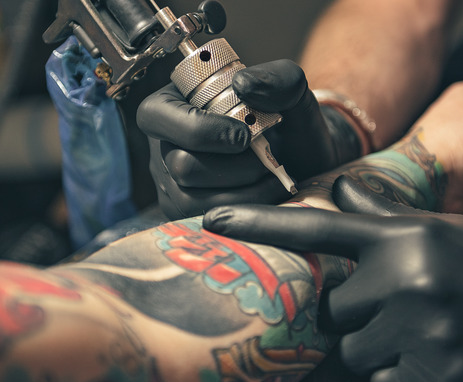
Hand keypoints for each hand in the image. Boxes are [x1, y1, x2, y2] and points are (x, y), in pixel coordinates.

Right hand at [137, 59, 362, 218]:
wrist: (306, 165)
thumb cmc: (290, 123)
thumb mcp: (292, 92)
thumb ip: (277, 78)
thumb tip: (243, 83)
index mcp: (176, 104)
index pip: (156, 114)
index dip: (198, 128)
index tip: (245, 136)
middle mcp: (165, 146)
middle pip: (180, 164)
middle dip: (233, 166)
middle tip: (266, 159)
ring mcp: (171, 184)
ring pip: (192, 199)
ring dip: (243, 191)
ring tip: (270, 176)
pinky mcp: (186, 215)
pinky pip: (205, 221)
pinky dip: (244, 212)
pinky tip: (265, 196)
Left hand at [203, 176, 462, 381]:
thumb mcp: (446, 232)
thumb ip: (385, 220)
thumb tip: (340, 199)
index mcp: (406, 235)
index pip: (318, 228)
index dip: (259, 225)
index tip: (211, 220)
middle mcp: (407, 275)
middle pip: (334, 312)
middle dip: (359, 316)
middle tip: (407, 310)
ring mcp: (423, 327)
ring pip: (355, 353)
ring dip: (383, 350)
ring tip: (432, 334)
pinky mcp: (440, 376)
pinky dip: (405, 379)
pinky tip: (444, 361)